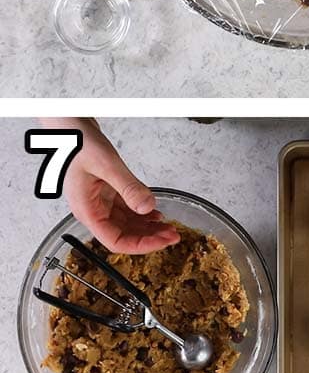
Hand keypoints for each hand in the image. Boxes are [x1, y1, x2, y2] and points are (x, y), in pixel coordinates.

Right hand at [42, 118, 179, 253]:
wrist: (70, 127)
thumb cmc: (78, 144)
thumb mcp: (107, 165)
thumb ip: (128, 187)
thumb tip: (147, 208)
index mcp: (87, 210)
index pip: (114, 241)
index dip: (140, 246)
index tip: (162, 242)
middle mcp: (93, 210)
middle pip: (123, 235)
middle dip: (149, 238)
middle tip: (174, 235)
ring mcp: (100, 202)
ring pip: (127, 224)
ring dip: (148, 228)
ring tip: (169, 226)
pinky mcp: (107, 192)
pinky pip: (126, 210)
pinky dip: (142, 214)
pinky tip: (156, 213)